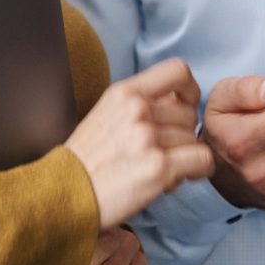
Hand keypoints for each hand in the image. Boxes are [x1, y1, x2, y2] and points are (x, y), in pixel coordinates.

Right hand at [64, 57, 212, 228]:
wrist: (62, 193)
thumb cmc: (85, 160)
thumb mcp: (106, 113)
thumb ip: (139, 103)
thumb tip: (177, 102)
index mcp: (124, 92)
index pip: (178, 71)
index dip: (189, 90)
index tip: (185, 107)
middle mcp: (138, 110)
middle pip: (189, 113)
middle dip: (182, 135)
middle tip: (164, 152)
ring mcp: (148, 138)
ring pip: (194, 139)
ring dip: (185, 157)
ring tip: (161, 169)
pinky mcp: (158, 167)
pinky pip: (202, 159)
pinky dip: (199, 170)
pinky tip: (182, 177)